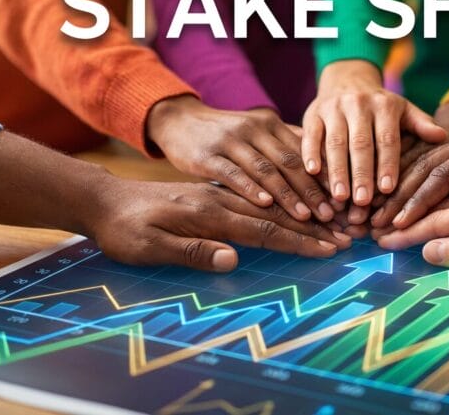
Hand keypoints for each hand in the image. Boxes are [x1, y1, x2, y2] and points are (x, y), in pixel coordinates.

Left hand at [88, 177, 351, 271]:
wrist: (102, 200)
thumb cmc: (123, 230)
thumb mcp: (148, 247)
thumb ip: (191, 251)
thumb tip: (233, 258)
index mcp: (207, 212)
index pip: (262, 228)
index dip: (297, 241)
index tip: (327, 249)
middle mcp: (219, 197)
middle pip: (275, 211)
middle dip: (312, 225)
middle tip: (345, 237)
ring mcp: (218, 190)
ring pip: (270, 198)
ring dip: (303, 210)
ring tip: (332, 220)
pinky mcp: (214, 189)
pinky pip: (256, 190)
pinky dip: (282, 197)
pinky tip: (298, 202)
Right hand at [147, 96, 334, 221]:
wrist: (180, 119)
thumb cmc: (226, 134)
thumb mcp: (258, 134)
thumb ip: (286, 148)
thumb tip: (326, 170)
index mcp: (272, 125)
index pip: (305, 154)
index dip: (325, 179)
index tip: (344, 203)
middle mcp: (255, 130)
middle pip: (290, 163)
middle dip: (314, 192)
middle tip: (333, 217)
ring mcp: (231, 141)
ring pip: (266, 169)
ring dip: (288, 195)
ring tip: (306, 218)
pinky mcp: (207, 154)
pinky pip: (232, 172)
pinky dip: (249, 188)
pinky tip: (264, 205)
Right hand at [301, 60, 445, 205]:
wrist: (347, 80)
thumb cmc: (380, 106)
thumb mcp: (403, 110)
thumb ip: (420, 124)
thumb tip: (442, 136)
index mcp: (384, 106)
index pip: (387, 138)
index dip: (387, 163)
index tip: (387, 189)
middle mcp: (358, 104)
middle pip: (360, 143)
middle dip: (361, 173)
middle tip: (362, 201)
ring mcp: (333, 108)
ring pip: (334, 142)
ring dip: (336, 170)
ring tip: (340, 197)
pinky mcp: (313, 114)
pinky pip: (311, 135)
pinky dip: (310, 153)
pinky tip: (313, 172)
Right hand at [370, 99, 448, 228]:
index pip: (439, 176)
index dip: (417, 202)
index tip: (398, 224)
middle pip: (423, 170)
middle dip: (397, 198)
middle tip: (375, 223)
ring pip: (422, 167)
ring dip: (398, 191)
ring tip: (377, 213)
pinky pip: (430, 166)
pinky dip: (410, 182)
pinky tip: (394, 196)